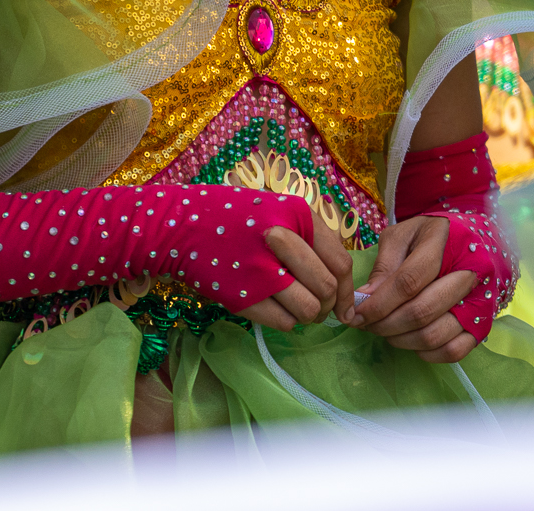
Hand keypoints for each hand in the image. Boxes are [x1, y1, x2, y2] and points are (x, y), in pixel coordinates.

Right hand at [237, 215, 353, 329]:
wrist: (185, 225)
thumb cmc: (239, 217)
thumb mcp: (280, 210)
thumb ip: (313, 239)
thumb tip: (344, 284)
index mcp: (297, 215)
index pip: (340, 263)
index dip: (348, 290)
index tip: (345, 303)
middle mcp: (280, 239)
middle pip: (327, 289)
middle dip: (328, 304)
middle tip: (318, 305)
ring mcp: (259, 270)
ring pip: (309, 310)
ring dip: (308, 315)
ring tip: (296, 306)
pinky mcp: (242, 296)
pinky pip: (285, 323)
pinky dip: (286, 320)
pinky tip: (274, 307)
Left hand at [347, 215, 481, 363]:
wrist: (471, 239)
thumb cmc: (430, 235)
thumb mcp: (402, 235)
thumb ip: (385, 265)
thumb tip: (366, 298)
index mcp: (444, 242)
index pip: (409, 281)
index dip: (379, 302)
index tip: (357, 314)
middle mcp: (469, 272)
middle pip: (421, 311)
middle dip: (386, 324)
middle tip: (367, 325)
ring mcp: (479, 301)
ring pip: (435, 335)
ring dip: (402, 340)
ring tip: (385, 331)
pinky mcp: (483, 323)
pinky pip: (454, 350)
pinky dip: (427, 353)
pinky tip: (410, 340)